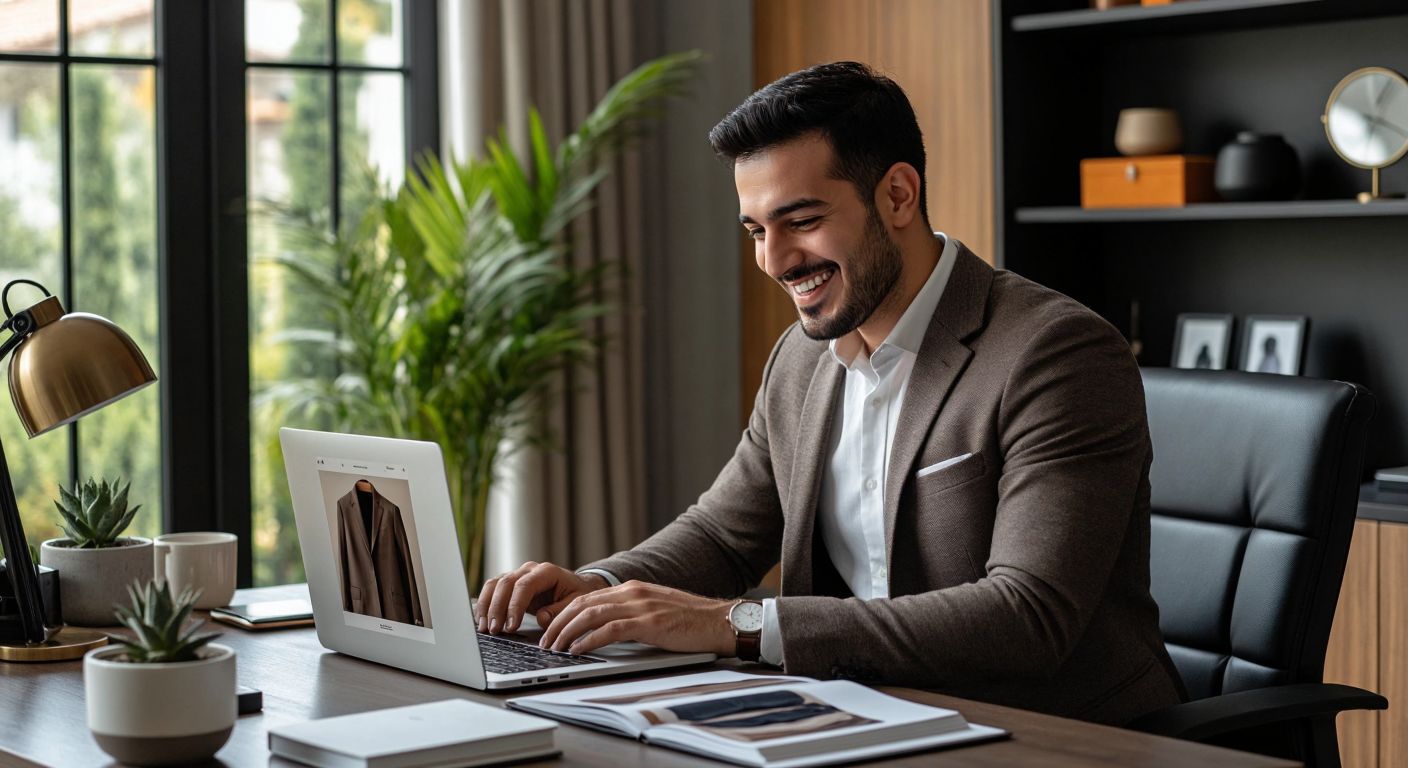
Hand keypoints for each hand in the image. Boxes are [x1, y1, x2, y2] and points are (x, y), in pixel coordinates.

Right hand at [475, 561, 607, 634]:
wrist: (576, 586)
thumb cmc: (577, 594)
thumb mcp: (576, 603)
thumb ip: (560, 610)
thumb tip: (541, 617)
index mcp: (546, 572)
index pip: (524, 586)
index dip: (515, 606)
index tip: (511, 626)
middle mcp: (529, 570)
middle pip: (505, 584)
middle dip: (497, 609)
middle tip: (494, 630)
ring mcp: (517, 575)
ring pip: (494, 585)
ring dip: (486, 606)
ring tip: (485, 629)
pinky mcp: (510, 585)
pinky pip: (492, 591)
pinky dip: (484, 604)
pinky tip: (481, 620)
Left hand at [538, 580, 736, 656]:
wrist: (719, 620)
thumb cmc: (689, 621)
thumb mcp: (654, 610)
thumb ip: (629, 614)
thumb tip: (603, 629)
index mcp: (631, 588)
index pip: (587, 597)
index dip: (563, 613)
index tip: (549, 628)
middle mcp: (632, 592)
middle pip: (583, 604)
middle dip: (558, 623)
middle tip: (544, 641)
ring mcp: (640, 606)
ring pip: (591, 615)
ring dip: (567, 633)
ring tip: (554, 648)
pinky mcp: (649, 623)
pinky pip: (610, 630)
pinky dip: (589, 640)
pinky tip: (578, 650)